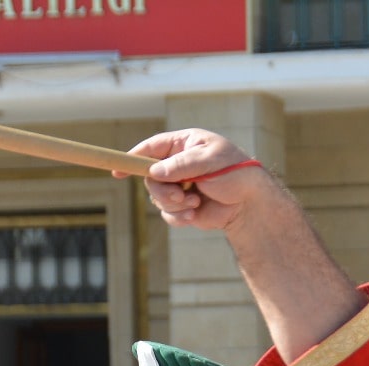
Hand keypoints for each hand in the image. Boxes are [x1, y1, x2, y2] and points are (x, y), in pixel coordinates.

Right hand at [124, 129, 273, 231]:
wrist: (250, 202)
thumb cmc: (235, 172)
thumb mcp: (209, 161)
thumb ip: (181, 165)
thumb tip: (153, 172)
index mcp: (183, 145)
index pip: (151, 148)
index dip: (132, 158)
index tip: (117, 170)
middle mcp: (177, 165)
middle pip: (150, 178)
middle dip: (162, 190)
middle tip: (180, 195)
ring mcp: (179, 186)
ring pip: (157, 198)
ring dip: (174, 204)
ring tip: (195, 203)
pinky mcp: (184, 206)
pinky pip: (168, 214)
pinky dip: (179, 217)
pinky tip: (197, 213)